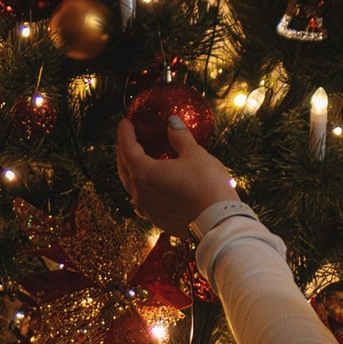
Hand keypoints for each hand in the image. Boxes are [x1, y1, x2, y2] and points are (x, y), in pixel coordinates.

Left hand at [114, 111, 238, 230]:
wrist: (218, 221)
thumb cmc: (207, 185)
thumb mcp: (195, 154)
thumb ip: (180, 137)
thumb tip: (172, 122)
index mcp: (145, 173)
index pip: (127, 149)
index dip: (125, 134)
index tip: (125, 122)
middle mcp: (140, 193)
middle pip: (124, 168)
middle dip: (124, 152)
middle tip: (128, 138)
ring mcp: (148, 209)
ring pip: (132, 186)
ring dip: (132, 171)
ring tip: (137, 161)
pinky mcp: (158, 220)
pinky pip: (143, 200)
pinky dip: (143, 188)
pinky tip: (151, 186)